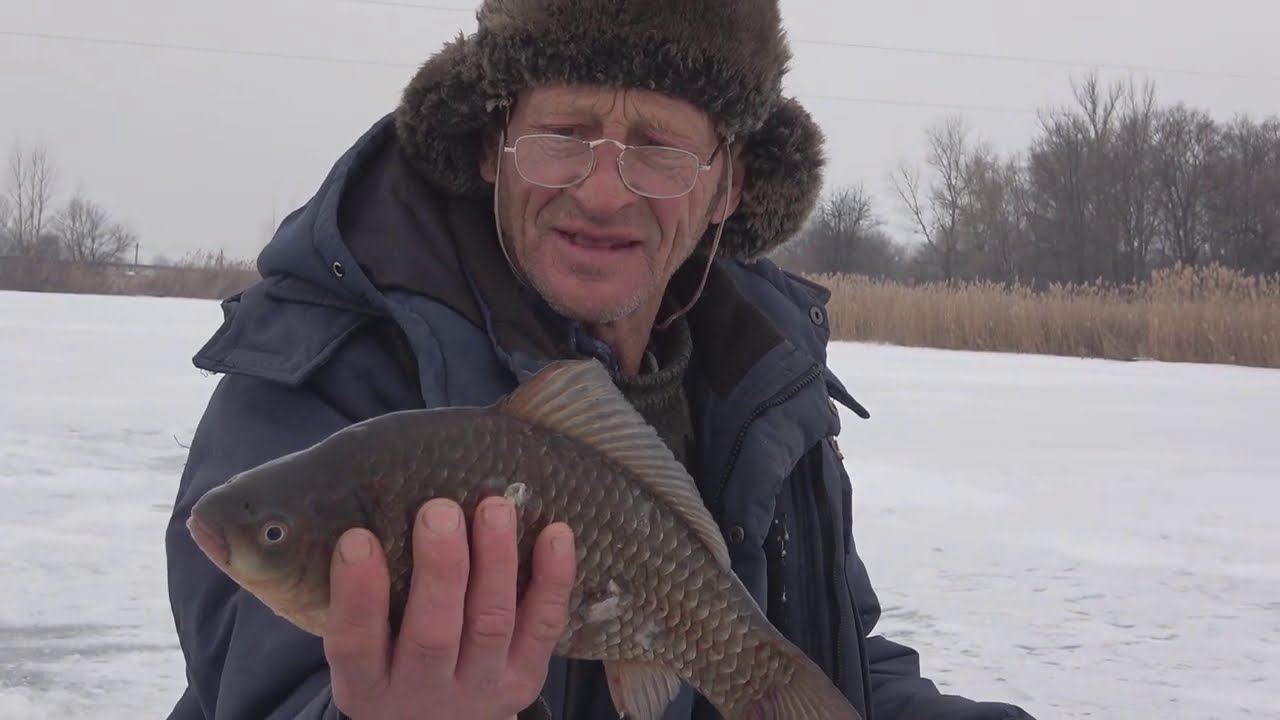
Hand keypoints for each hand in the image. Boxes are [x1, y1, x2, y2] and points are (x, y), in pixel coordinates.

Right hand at [321, 495, 576, 719]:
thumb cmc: (393, 669)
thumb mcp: (366, 654)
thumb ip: (367, 602)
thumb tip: (372, 512)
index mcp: (368, 685)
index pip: (356, 643)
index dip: (358, 594)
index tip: (358, 539)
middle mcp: (422, 690)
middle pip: (433, 634)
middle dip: (439, 569)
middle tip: (439, 511)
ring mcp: (479, 687)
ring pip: (490, 624)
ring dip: (496, 563)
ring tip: (495, 509)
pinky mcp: (524, 679)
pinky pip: (543, 628)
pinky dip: (553, 581)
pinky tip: (556, 535)